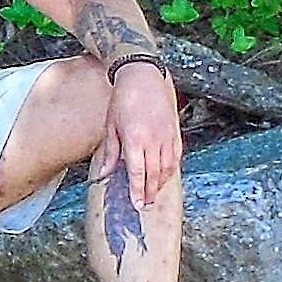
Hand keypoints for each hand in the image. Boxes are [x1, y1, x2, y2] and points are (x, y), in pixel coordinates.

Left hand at [107, 64, 183, 243]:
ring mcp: (167, 135)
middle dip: (149, 192)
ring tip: (153, 194)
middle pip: (154, 174)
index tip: (137, 204)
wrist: (143, 76)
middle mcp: (154, 139)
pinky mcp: (174, 131)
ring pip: (167, 167)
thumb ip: (111, 153)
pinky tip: (164, 177)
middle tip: (145, 205)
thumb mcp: (111, 126)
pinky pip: (175, 156)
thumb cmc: (123, 99)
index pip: (137, 172)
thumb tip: (105, 175)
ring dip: (160, 183)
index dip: (137, 191)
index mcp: (135, 139)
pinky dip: (170, 169)